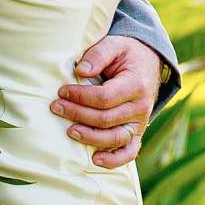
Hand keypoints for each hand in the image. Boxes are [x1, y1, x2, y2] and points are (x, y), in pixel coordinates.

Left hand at [53, 33, 162, 167]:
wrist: (148, 63)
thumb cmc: (126, 54)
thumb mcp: (114, 45)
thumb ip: (98, 54)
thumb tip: (80, 72)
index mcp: (136, 84)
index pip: (104, 97)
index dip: (81, 97)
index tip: (62, 91)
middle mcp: (140, 107)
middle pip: (105, 119)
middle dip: (77, 114)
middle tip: (56, 107)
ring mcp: (140, 123)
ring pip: (114, 138)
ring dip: (89, 138)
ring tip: (69, 131)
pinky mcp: (137, 133)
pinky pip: (129, 152)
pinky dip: (114, 160)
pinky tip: (95, 160)